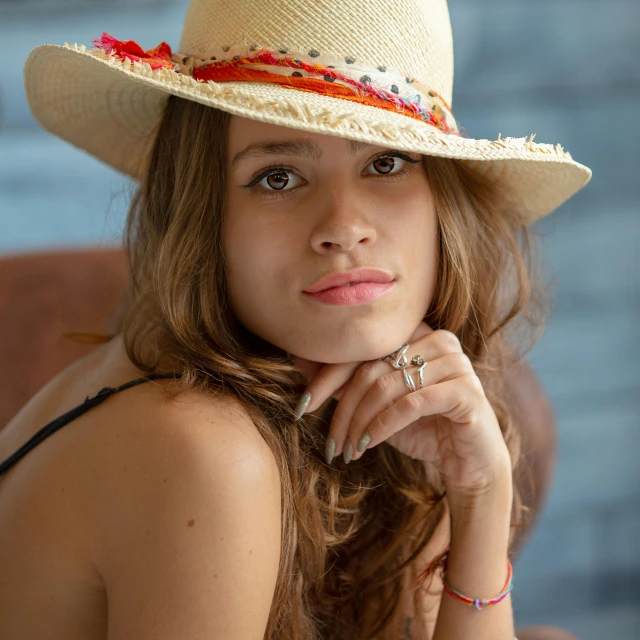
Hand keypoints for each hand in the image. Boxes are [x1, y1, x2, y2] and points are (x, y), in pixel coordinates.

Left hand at [298, 321, 511, 500]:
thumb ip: (347, 382)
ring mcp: (455, 362)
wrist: (469, 461)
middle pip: (371, 367)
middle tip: (330, 443)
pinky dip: (382, 426)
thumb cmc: (421, 428)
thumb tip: (299, 358)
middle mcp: (437, 339)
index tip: (302, 407)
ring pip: (387, 386)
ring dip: (360, 423)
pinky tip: (367, 446)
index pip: (361, 348)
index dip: (327, 377)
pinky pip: (411, 403)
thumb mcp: (377, 404)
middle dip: (342, 409)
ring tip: (347, 450)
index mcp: (415, 333)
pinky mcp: (466, 390)